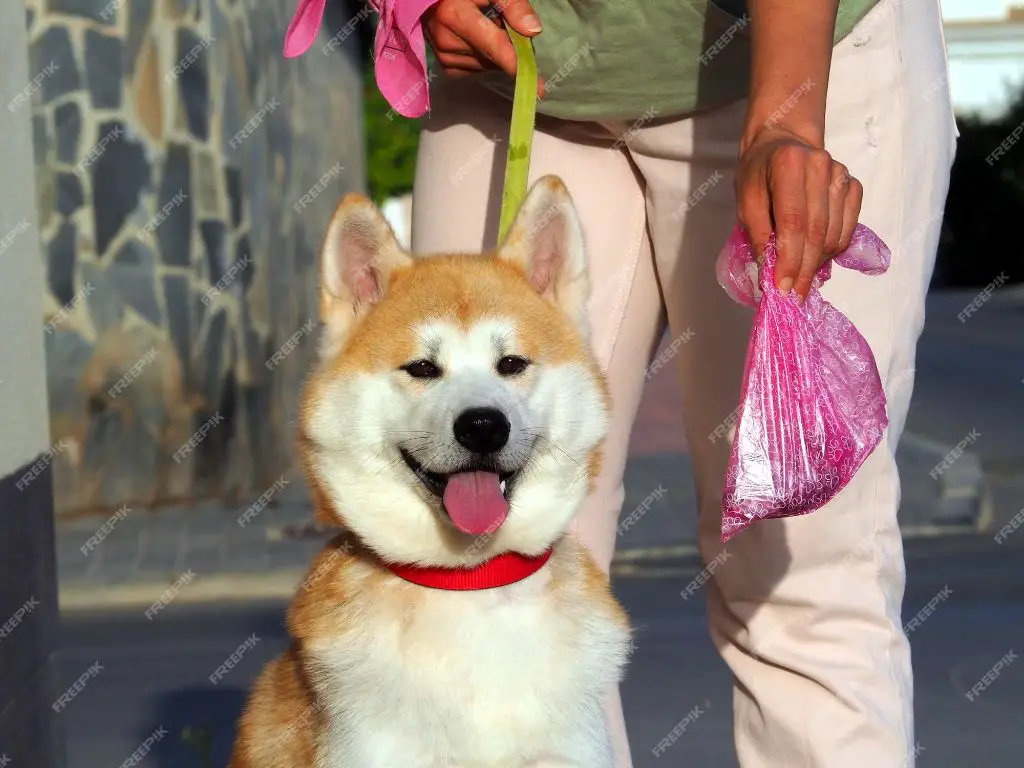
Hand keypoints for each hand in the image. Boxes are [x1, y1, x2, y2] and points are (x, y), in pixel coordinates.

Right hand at [424, 0, 544, 92]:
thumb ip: (512, 6)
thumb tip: (533, 31)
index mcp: (455, 16)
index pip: (495, 47)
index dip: (516, 65)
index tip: (538, 89)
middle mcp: (446, 41)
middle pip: (493, 58)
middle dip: (507, 48)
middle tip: (501, 24)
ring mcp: (443, 55)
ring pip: (486, 65)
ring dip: (494, 53)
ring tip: (485, 28)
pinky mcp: (445, 65)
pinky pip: (476, 70)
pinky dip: (483, 59)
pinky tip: (478, 42)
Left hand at [735, 125, 862, 299]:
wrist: (784, 141)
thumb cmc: (759, 172)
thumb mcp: (746, 199)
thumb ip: (758, 234)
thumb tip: (771, 272)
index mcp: (789, 164)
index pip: (793, 221)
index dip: (790, 258)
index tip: (783, 287)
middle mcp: (821, 166)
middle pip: (817, 231)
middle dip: (804, 269)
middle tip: (794, 296)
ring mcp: (841, 175)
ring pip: (835, 234)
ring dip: (817, 263)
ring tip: (801, 277)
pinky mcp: (853, 186)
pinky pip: (847, 229)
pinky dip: (832, 250)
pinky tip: (815, 257)